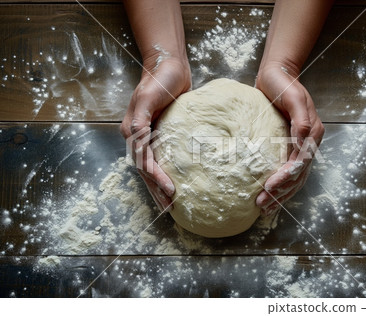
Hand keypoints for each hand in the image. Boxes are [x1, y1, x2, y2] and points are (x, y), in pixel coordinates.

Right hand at [120, 57, 190, 211]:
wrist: (168, 66)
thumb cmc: (160, 79)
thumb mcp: (148, 96)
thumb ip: (141, 118)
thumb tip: (137, 138)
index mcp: (133, 130)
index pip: (143, 162)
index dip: (156, 178)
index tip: (171, 190)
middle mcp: (137, 136)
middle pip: (145, 169)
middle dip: (157, 189)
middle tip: (170, 207)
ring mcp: (147, 136)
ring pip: (151, 167)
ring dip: (159, 185)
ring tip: (170, 201)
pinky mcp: (160, 133)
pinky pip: (161, 157)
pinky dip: (165, 172)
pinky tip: (173, 181)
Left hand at [255, 63, 324, 215]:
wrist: (277, 75)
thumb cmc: (283, 84)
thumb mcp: (293, 97)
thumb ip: (301, 118)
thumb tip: (303, 138)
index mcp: (313, 133)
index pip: (300, 162)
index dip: (285, 176)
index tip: (268, 186)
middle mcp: (309, 143)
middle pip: (297, 175)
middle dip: (280, 192)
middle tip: (262, 205)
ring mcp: (300, 146)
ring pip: (294, 178)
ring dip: (280, 195)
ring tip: (265, 208)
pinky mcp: (288, 146)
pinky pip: (286, 170)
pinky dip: (279, 185)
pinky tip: (269, 195)